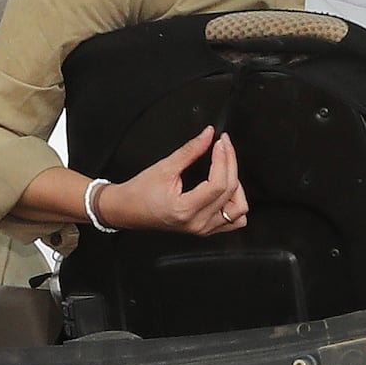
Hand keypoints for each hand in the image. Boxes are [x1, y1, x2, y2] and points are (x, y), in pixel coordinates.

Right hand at [94, 127, 248, 239]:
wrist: (126, 210)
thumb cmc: (139, 192)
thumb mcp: (164, 167)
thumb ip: (190, 151)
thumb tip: (208, 135)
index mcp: (186, 209)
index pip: (218, 184)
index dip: (224, 159)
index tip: (221, 142)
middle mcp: (197, 223)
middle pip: (231, 193)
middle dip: (231, 164)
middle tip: (223, 147)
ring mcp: (203, 229)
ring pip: (239, 212)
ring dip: (237, 188)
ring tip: (225, 171)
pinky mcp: (204, 229)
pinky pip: (233, 222)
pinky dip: (235, 205)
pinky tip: (226, 190)